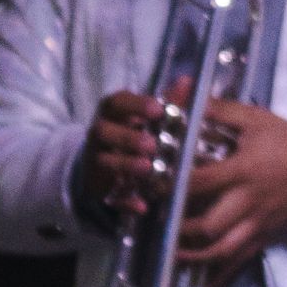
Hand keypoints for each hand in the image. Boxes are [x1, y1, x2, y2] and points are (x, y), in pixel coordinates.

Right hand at [82, 90, 165, 219]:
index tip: (157, 109)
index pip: (116, 102)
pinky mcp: (100, 188)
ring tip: (148, 168)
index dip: (135, 105)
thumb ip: (169, 100)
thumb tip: (189, 81)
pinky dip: (125, 202)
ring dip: (125, 165)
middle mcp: (100, 134)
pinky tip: (142, 205)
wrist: (103, 162)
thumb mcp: (149, 116)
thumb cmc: (134, 131)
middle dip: (127, 138)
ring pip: (104, 163)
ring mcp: (97, 161)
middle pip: (103, 132)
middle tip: (152, 144)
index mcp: (112, 113)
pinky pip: (109, 197)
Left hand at [177, 100, 286, 280]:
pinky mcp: (265, 238)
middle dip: (179, 229)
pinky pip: (239, 264)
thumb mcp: (257, 120)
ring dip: (192, 255)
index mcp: (243, 170)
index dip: (173, 187)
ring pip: (221, 250)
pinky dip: (218, 279)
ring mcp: (257, 224)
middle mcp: (248, 202)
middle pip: (208, 225)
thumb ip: (221, 111)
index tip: (153, 186)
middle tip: (159, 223)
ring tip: (172, 252)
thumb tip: (187, 95)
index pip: (200, 182)